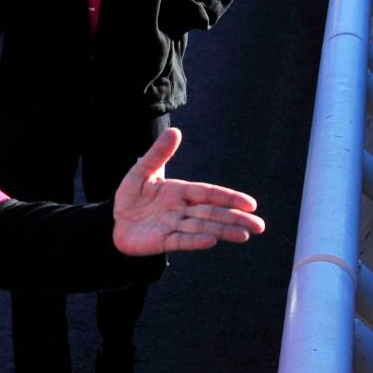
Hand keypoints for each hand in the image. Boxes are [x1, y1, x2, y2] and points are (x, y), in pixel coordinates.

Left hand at [112, 128, 265, 255]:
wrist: (112, 222)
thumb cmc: (130, 196)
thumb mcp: (141, 171)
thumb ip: (158, 154)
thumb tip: (175, 131)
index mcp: (180, 192)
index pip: (208, 193)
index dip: (228, 197)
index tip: (250, 203)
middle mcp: (181, 210)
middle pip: (212, 213)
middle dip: (235, 218)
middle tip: (260, 226)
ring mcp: (173, 226)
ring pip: (202, 227)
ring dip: (223, 231)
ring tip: (245, 235)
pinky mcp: (162, 241)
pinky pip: (181, 241)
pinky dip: (196, 241)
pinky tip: (212, 241)